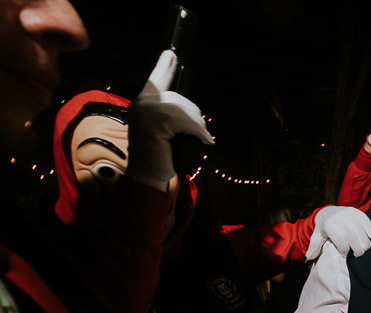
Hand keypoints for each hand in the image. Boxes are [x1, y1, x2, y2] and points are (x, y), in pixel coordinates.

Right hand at [126, 50, 213, 191]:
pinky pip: (185, 121)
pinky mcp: (154, 122)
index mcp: (142, 103)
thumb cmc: (159, 157)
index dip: (164, 67)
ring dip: (197, 126)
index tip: (171, 55)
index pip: (156, 80)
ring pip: (183, 109)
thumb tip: (193, 113)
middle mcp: (141, 103)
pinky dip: (198, 131)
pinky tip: (204, 141)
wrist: (147, 176)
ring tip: (201, 140)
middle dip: (195, 116)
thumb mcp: (165, 131)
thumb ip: (171, 117)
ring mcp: (145, 111)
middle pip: (178, 98)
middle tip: (202, 134)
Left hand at [306, 206, 370, 259]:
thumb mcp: (317, 237)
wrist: (330, 212)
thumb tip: (308, 258)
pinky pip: (368, 223)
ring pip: (362, 231)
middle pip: (353, 237)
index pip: (341, 240)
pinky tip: (370, 238)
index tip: (345, 255)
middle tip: (358, 254)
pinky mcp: (358, 212)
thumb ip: (314, 247)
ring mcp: (350, 214)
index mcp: (330, 225)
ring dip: (366, 243)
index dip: (344, 250)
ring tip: (364, 248)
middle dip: (358, 249)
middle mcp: (341, 219)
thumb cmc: (324, 228)